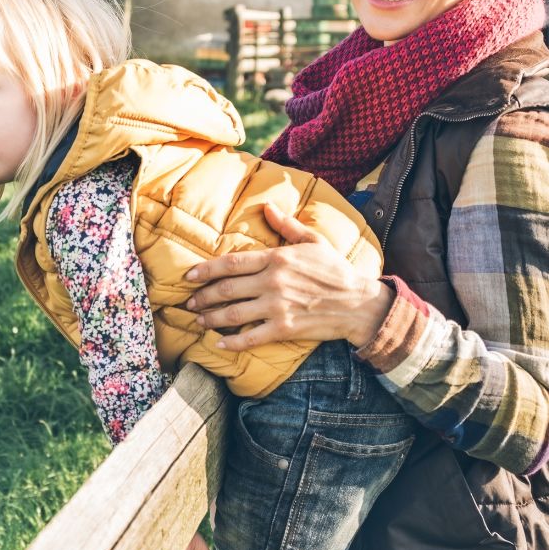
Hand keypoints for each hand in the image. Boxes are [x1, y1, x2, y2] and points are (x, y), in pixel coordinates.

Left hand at [184, 204, 392, 350]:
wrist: (360, 303)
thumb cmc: (336, 270)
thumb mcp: (314, 241)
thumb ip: (287, 225)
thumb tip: (267, 207)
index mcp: (277, 258)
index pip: (231, 262)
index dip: (206, 269)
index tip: (189, 275)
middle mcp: (272, 281)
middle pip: (226, 289)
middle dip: (203, 296)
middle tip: (189, 301)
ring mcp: (277, 306)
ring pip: (233, 313)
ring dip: (211, 318)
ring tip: (198, 320)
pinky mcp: (284, 328)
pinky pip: (250, 337)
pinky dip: (232, 342)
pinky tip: (218, 343)